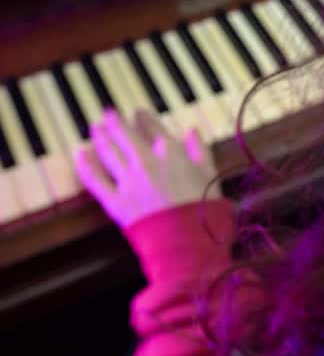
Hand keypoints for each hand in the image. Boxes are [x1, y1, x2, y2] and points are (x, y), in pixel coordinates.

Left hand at [75, 109, 221, 228]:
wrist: (187, 242)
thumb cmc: (204, 210)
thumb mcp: (210, 176)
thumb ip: (200, 150)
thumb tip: (192, 131)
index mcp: (171, 152)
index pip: (152, 127)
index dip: (144, 117)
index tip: (138, 113)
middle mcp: (146, 161)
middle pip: (124, 134)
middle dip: (114, 122)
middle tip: (108, 114)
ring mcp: (128, 181)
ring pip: (108, 152)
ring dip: (99, 137)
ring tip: (94, 128)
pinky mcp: (116, 202)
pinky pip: (96, 181)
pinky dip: (86, 166)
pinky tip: (80, 155)